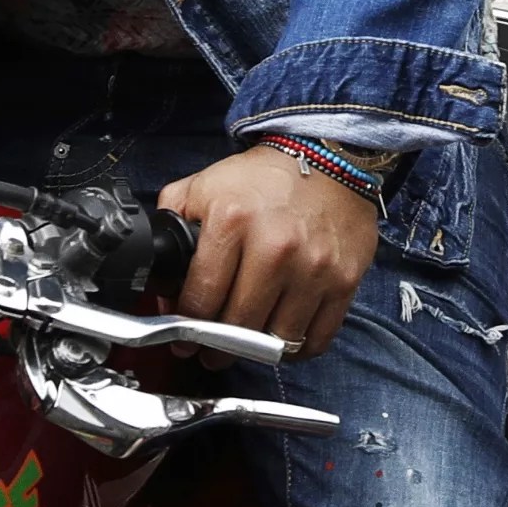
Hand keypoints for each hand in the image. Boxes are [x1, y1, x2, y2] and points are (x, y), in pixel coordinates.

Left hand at [158, 144, 378, 356]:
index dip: (187, 328)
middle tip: (212, 350)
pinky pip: (316, 338)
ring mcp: (313, 267)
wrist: (329, 156)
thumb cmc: (264, 178)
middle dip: (218, 346)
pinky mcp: (343, 280)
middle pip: (237, 326)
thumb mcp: (203, 186)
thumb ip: (171, 226)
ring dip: (258, 350)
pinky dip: (297, 349)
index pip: (200, 299)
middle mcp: (275, 247)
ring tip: (247, 344)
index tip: (185, 340)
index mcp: (232, 221)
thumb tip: (164, 285)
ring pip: (276, 341)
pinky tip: (282, 337)